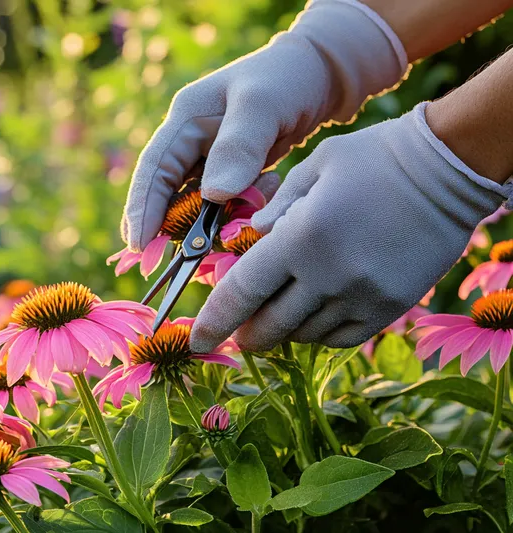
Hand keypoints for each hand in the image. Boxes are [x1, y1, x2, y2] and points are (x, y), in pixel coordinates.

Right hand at [120, 0, 406, 250]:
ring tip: (233, 236)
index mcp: (185, 121)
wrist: (319, 76)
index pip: (154, 169)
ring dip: (213, 225)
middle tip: (185, 259)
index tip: (138, 243)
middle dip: (176, 227)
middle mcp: (191, 145)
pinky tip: (257, 216)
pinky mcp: (232, 177)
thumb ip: (239, 146)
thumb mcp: (262, 104)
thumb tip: (213, 195)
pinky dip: (236, 219)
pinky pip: (224, 208)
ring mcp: (210, 162)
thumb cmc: (287, 79)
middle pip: (169, 195)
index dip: (142, 208)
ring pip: (196, 206)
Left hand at [190, 103, 509, 351]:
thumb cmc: (372, 158)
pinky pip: (340, 338)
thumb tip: (250, 240)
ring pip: (304, 335)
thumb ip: (275, 208)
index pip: (242, 292)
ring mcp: (362, 296)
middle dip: (246, 334)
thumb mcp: (313, 166)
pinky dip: (317, 334)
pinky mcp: (390, 308)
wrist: (448, 170)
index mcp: (300, 237)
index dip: (214, 321)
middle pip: (270, 326)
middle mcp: (328, 275)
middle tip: (237, 332)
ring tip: (278, 313)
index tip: (196, 339)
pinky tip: (313, 316)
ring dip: (283, 330)